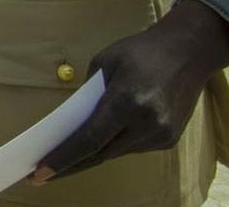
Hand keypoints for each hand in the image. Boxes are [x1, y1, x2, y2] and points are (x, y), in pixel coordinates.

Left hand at [31, 8, 228, 183]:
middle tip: (39, 176)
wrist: (189, 51)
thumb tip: (72, 123)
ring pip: (116, 153)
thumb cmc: (140, 51)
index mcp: (127, 100)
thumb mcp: (104, 62)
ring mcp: (161, 134)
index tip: (39, 172)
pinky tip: (94, 147)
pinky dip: (112, 146)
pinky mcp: (169, 139)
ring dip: (90, 156)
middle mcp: (147, 123)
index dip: (63, 158)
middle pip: (100, 153)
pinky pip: (132, 147)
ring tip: (61, 162)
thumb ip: (88, 95)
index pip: (89, 139)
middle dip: (68, 166)